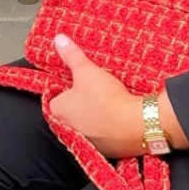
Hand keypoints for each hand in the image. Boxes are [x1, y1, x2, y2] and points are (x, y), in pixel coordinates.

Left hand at [48, 35, 188, 156]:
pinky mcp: (106, 150)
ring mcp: (87, 142)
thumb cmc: (105, 98)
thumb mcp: (86, 70)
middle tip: (92, 90)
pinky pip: (104, 135)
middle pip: (70, 113)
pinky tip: (118, 115)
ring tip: (106, 101)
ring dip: (94, 116)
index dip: (64, 89)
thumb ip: (71, 55)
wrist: (135, 124)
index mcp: (58, 112)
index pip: (54, 99)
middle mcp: (68, 130)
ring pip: (87, 125)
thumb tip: (58, 40)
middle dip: (79, 103)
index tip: (75, 82)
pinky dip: (108, 127)